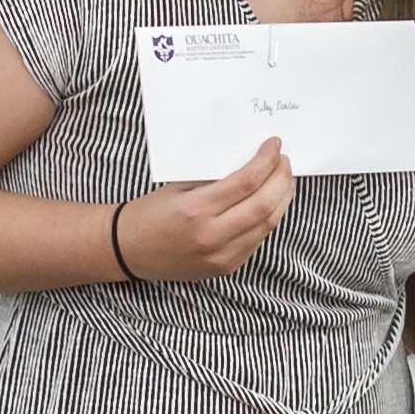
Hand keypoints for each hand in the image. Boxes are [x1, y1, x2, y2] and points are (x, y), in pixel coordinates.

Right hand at [113, 138, 294, 279]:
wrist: (129, 250)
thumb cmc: (151, 212)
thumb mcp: (179, 185)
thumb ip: (215, 176)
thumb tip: (252, 160)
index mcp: (197, 210)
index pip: (247, 182)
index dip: (267, 161)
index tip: (275, 145)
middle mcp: (212, 236)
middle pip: (264, 205)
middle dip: (281, 179)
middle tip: (285, 162)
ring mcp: (221, 256)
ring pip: (268, 225)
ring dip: (282, 199)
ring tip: (284, 180)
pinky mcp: (226, 268)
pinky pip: (258, 240)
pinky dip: (269, 218)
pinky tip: (271, 203)